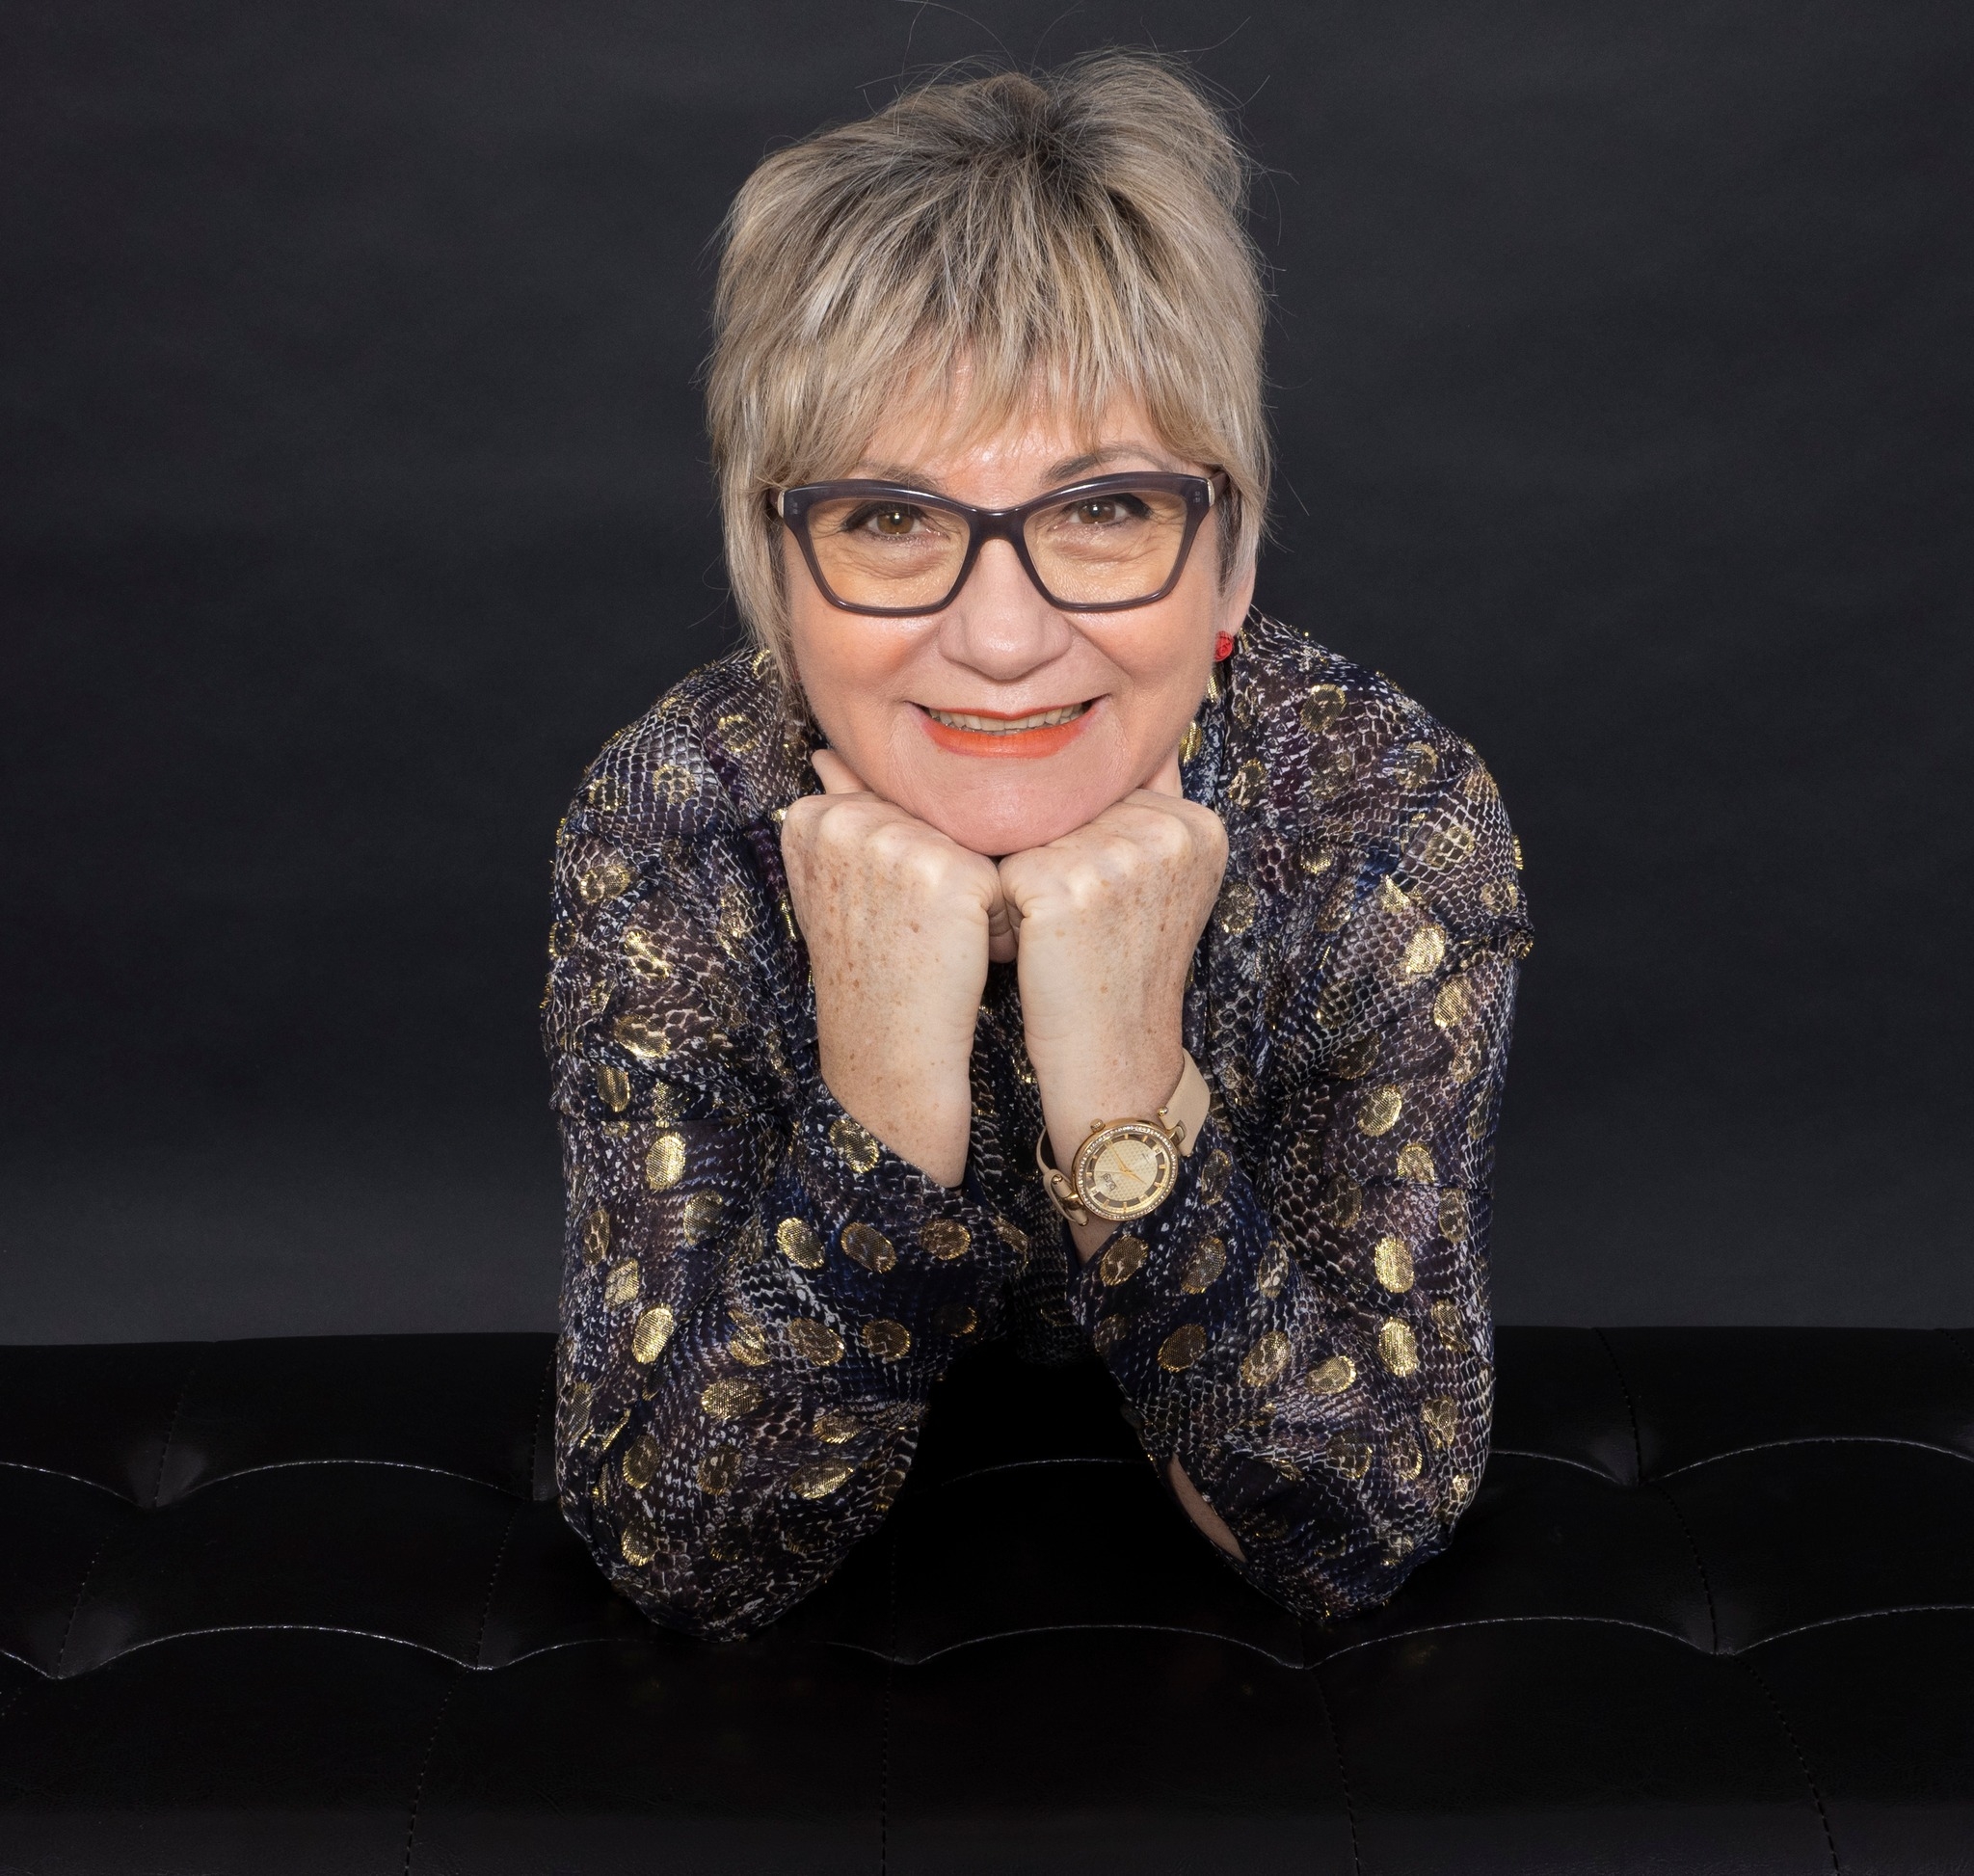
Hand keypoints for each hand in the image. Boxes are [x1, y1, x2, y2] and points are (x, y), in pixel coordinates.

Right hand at [780, 748, 1001, 1186]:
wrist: (890, 1060)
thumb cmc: (873, 978)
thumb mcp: (842, 888)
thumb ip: (842, 812)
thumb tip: (826, 751)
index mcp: (811, 817)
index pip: (901, 809)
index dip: (912, 864)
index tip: (889, 917)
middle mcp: (846, 819)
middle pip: (940, 819)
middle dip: (949, 873)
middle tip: (920, 936)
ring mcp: (897, 842)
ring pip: (979, 842)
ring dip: (981, 894)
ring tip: (943, 946)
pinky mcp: (950, 872)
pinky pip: (1008, 873)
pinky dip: (1004, 917)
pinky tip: (968, 956)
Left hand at [995, 751, 1228, 1257]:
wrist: (1113, 1068)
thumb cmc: (1117, 977)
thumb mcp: (1147, 888)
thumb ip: (1130, 812)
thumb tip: (1069, 737)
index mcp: (1195, 822)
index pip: (1099, 793)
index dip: (1075, 846)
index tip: (1094, 908)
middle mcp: (1166, 827)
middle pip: (1058, 808)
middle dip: (1042, 859)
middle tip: (1066, 930)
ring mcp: (1117, 852)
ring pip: (1020, 834)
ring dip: (1013, 882)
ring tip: (1049, 942)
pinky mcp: (1064, 883)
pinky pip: (992, 867)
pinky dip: (993, 908)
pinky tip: (1027, 952)